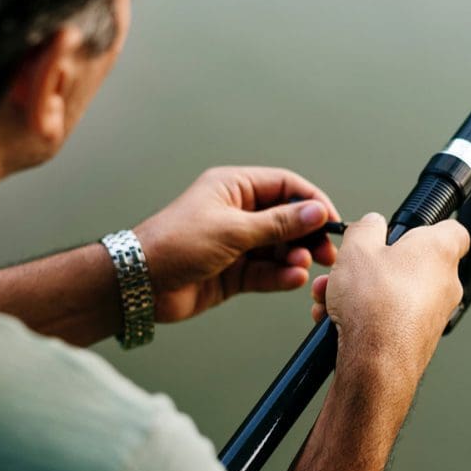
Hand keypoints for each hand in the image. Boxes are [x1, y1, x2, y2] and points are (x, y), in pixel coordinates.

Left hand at [134, 166, 339, 322]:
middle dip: (307, 234)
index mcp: (234, 187)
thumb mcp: (233, 230)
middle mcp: (238, 212)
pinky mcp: (234, 273)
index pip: (285, 186)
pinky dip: (281, 275)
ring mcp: (237, 244)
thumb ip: (278, 223)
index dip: (311, 201)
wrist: (140, 284)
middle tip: (325, 252)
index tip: (331, 221)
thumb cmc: (175, 243)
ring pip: (279, 248)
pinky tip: (292, 279)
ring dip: (294, 257)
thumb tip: (315, 212)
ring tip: (303, 266)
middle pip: (286, 219)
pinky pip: (266, 272)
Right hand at [310, 213, 468, 420]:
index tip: (405, 230)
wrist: (377, 362)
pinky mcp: (418, 339)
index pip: (451, 229)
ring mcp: (433, 314)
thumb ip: (366, 227)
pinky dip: (366, 316)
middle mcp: (444, 283)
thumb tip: (371, 223)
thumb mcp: (357, 247)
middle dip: (373, 266)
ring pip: (394, 293)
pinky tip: (337, 320)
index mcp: (439, 251)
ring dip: (361, 292)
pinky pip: (390, 318)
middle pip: (409, 264)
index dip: (426, 227)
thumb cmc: (376, 306)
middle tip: (350, 268)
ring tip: (332, 297)